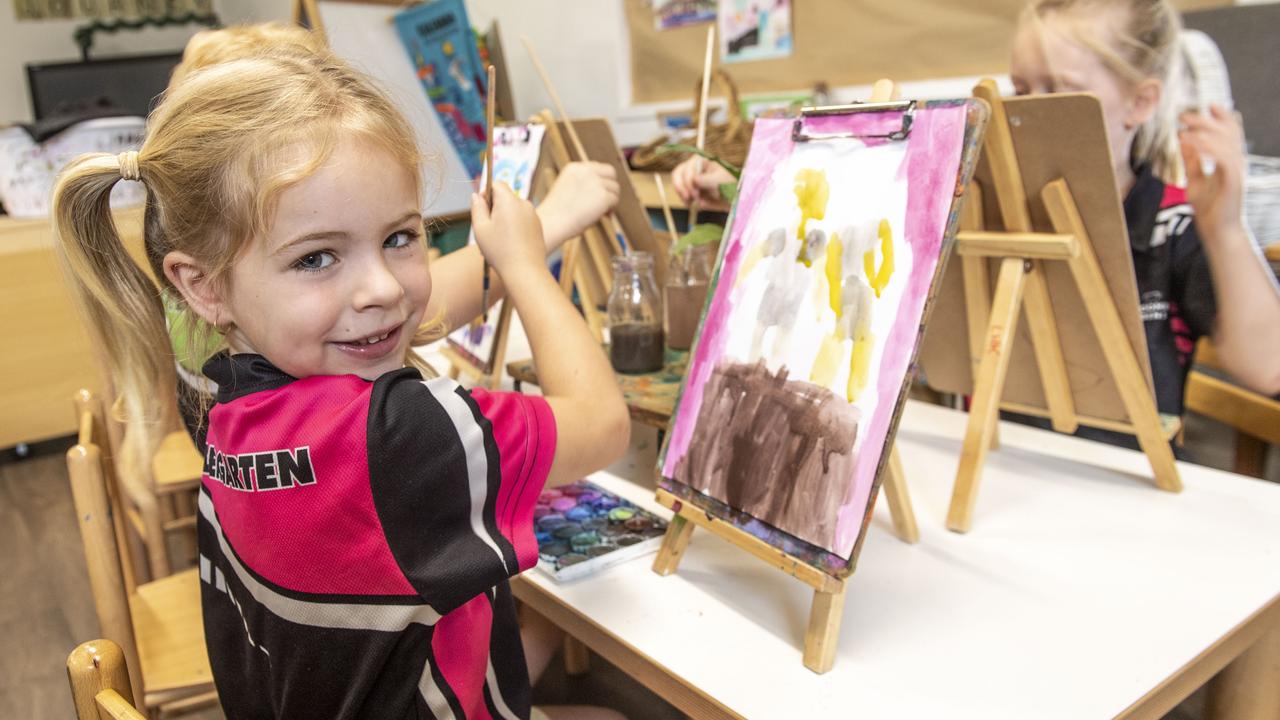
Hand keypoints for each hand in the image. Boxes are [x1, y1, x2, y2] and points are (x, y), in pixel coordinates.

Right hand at [470, 182, 546, 276]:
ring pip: (513, 210)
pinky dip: (514, 228)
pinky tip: (509, 245)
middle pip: (505, 197)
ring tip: (498, 241)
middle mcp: (524, 204)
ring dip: (504, 219)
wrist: (526, 271)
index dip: (486, 193)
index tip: (482, 210)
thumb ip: (477, 207)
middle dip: (495, 209)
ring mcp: (533, 215)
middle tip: (488, 230)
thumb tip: (477, 195)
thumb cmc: (500, 251)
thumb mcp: (480, 228)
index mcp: (509, 200)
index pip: (497, 183)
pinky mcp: (538, 226)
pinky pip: (522, 220)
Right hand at [536, 161, 618, 248]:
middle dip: (610, 186)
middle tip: (606, 202)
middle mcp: (586, 171)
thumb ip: (584, 185)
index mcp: (575, 168)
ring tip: (601, 213)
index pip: (598, 167)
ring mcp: (596, 182)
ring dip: (611, 200)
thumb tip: (605, 192)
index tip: (598, 194)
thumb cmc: (557, 214)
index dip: (601, 180)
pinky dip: (610, 209)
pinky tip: (602, 216)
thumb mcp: (568, 190)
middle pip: (611, 172)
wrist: (552, 222)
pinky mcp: (603, 196)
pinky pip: (615, 200)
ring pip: (615, 188)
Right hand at [671, 155, 734, 210]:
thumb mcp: (720, 180)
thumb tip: (694, 180)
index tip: (695, 193)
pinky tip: (693, 205)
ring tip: (692, 202)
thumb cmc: (729, 184)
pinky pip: (682, 196)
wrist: (733, 198)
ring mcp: (690, 180)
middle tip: (689, 198)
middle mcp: (692, 169)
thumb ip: (707, 179)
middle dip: (681, 187)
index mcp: (699, 162)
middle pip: (677, 175)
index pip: (686, 168)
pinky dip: (686, 202)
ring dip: (683, 195)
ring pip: (678, 186)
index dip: (688, 181)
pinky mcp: (690, 192)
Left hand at [1179, 105, 1246, 240]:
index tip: (1208, 105)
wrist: (1219, 232)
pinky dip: (1208, 148)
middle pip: (1228, 132)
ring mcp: (1237, 171)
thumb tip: (1183, 140)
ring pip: (1227, 142)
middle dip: (1207, 120)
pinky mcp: (1233, 182)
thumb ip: (1191, 161)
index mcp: (1229, 161)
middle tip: (1184, 116)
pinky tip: (1192, 144)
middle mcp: (1236, 163)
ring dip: (1205, 131)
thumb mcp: (1195, 180)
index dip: (1222, 116)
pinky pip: (1224, 158)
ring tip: (1184, 128)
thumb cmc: (1209, 210)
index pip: (1230, 132)